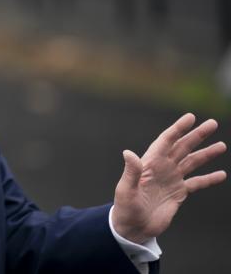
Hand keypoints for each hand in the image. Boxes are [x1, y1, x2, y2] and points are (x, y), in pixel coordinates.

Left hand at [112, 113, 226, 243]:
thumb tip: (128, 152)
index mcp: (149, 163)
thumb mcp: (126, 190)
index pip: (166, 141)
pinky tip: (221, 174)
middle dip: (197, 135)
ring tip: (221, 145)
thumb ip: (131, 172)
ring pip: (192, 162)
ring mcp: (171, 179)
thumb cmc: (125, 208)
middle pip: (182, 147)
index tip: (190, 117)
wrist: (133, 228)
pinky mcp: (178, 193)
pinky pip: (197, 183)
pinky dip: (209, 178)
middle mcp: (162, 168)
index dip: (178, 129)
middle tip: (212, 123)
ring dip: (206, 154)